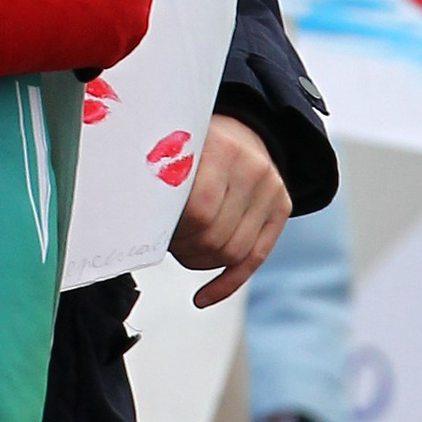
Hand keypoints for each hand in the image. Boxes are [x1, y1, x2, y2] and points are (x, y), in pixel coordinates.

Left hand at [168, 115, 291, 306]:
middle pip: (216, 238)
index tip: (157, 232)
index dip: (175, 233)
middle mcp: (253, 167)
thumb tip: (140, 230)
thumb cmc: (197, 145)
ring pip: (234, 252)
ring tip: (184, 251)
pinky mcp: (282, 204)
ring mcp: (271, 187)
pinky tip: (204, 297)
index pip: (200, 213)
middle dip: (186, 251)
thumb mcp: (175, 152)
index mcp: (221, 149)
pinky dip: (227, 283)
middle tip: (169, 243)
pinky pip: (255, 257)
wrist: (239, 124)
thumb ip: (163, 184)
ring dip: (201, 263)